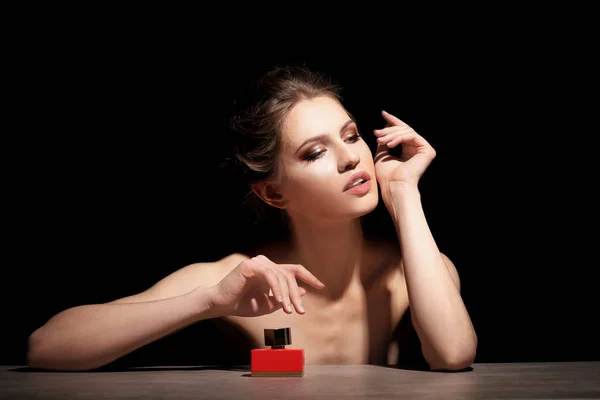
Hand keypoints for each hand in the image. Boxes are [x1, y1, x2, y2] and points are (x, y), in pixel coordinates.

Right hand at [209, 255, 324, 316]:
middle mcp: (266, 263)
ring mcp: (258, 262)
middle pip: (289, 275)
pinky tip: (279, 300)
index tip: (321, 286)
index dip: (309, 276)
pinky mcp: (250, 265)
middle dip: (296, 295)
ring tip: (288, 310)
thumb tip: (304, 291)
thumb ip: (285, 298)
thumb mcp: (269, 304)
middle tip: (300, 310)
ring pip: (281, 276)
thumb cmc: (243, 304)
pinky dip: (276, 288)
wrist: (221, 305)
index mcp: (271, 270)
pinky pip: (269, 275)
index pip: (294, 270)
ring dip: (287, 295)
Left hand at [373, 110, 435, 190]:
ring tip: (380, 140)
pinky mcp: (427, 151)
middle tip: (376, 133)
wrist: (394, 186)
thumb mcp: (382, 154)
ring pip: (407, 132)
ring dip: (391, 134)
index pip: (402, 132)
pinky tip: (390, 143)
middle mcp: (417, 149)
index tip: (383, 113)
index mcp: (408, 151)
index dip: (393, 122)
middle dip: (389, 129)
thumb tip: (383, 127)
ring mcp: (423, 150)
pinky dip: (399, 138)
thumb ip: (385, 141)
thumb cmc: (386, 176)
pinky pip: (412, 136)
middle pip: (404, 130)